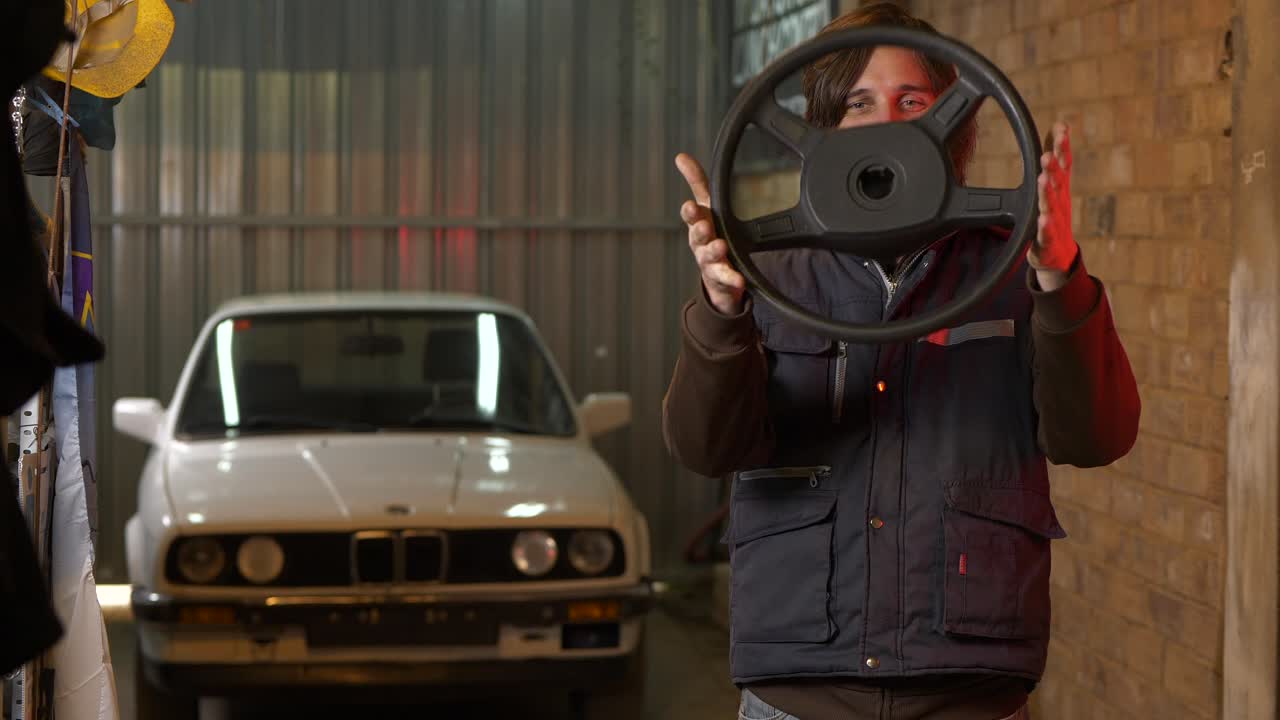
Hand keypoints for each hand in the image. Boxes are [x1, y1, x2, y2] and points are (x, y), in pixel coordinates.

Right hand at [675, 153, 745, 315]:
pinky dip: (731, 279)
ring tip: (721, 247)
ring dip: (714, 251)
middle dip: (699, 230)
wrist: (719, 277)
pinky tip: (738, 279)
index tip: (690, 206)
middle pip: (698, 236)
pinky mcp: (723, 278)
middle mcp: (702, 243)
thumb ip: (696, 182)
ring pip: (709, 256)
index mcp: (699, 224)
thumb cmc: (711, 236)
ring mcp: (711, 262)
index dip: (690, 211)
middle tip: (704, 225)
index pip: (691, 215)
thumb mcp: (707, 208)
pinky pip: (726, 278)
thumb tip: (681, 157)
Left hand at [1031, 121, 1078, 276]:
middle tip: (1047, 154)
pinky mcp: (1047, 240)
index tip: (1062, 129)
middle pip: (1058, 182)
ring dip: (1047, 192)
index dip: (1063, 146)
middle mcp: (1060, 201)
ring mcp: (1055, 221)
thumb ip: (1055, 155)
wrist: (1057, 254)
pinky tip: (1044, 219)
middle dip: (1053, 167)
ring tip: (1044, 179)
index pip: (1064, 163)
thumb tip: (1059, 124)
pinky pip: (1046, 233)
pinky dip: (1045, 226)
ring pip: (1051, 205)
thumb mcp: (1057, 184)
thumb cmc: (1055, 213)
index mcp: (1061, 187)